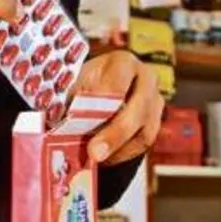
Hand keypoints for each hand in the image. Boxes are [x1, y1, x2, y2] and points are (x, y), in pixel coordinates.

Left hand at [75, 50, 161, 164]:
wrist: (100, 91)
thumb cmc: (86, 85)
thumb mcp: (76, 84)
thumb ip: (74, 98)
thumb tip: (64, 120)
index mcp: (123, 62)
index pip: (117, 83)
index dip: (102, 102)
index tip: (84, 119)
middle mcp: (146, 78)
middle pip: (138, 108)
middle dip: (114, 134)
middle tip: (94, 153)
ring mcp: (155, 101)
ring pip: (145, 130)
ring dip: (119, 148)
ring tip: (97, 159)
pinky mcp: (156, 122)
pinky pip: (144, 142)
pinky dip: (124, 153)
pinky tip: (107, 158)